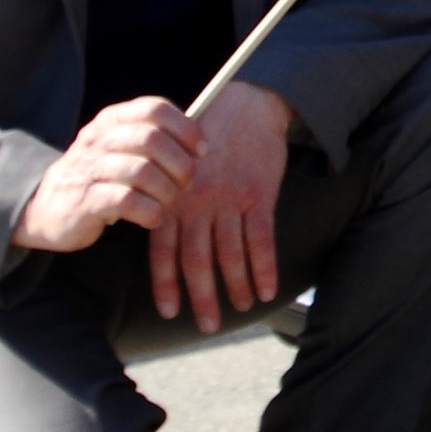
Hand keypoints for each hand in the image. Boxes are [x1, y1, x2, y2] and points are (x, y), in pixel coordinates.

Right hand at [14, 96, 205, 251]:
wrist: (45, 206)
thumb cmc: (99, 176)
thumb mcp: (119, 147)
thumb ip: (154, 140)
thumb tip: (200, 145)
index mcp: (112, 120)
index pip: (155, 109)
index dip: (186, 128)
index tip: (200, 150)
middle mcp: (99, 139)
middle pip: (153, 140)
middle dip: (180, 164)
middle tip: (186, 183)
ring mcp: (89, 169)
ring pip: (144, 172)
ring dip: (167, 191)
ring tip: (168, 202)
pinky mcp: (85, 201)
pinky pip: (130, 202)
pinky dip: (151, 211)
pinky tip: (153, 217)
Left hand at [149, 79, 292, 332]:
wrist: (247, 105)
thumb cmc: (210, 138)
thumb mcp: (178, 165)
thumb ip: (170, 200)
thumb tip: (164, 237)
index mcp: (173, 197)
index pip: (162, 249)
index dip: (166, 283)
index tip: (169, 311)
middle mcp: (197, 202)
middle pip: (197, 260)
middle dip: (202, 297)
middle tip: (207, 326)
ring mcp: (228, 200)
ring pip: (230, 255)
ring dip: (236, 288)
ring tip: (242, 309)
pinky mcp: (259, 195)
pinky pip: (261, 240)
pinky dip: (264, 269)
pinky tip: (268, 290)